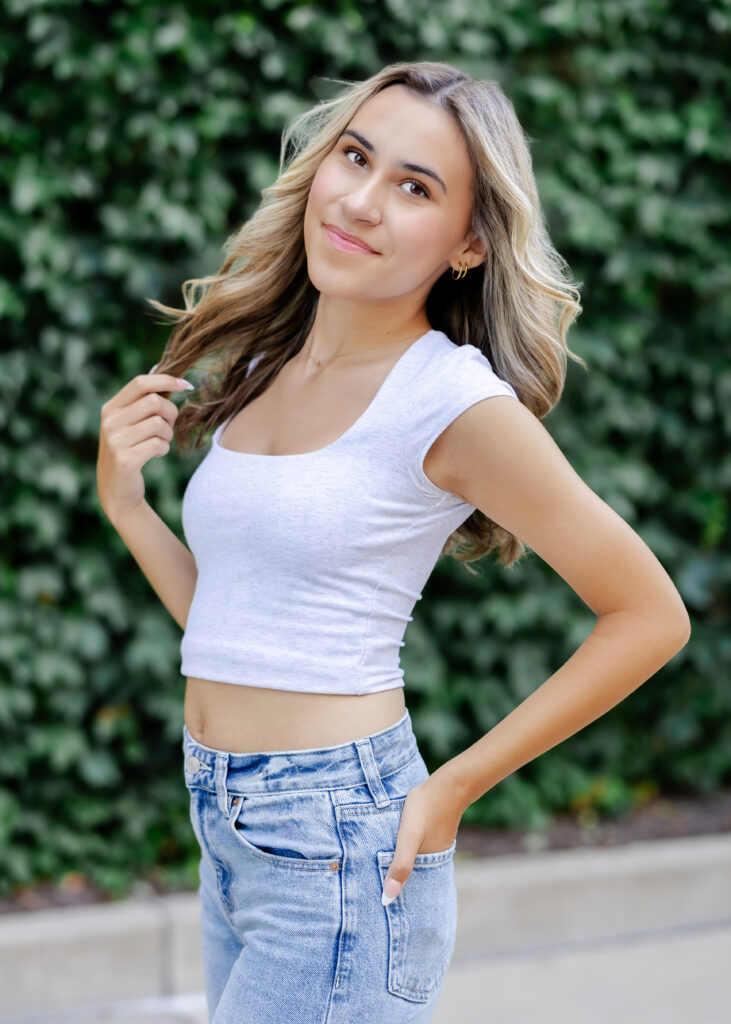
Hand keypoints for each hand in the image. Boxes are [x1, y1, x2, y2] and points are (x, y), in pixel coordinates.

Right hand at [97, 368, 193, 524]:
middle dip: (171, 414)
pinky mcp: (125, 459)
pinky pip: (159, 445)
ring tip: (159, 442)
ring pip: (159, 424)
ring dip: (167, 435)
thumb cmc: (130, 451)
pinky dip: (163, 449)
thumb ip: (143, 403)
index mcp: (111, 408)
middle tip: (168, 427)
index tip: (186, 385)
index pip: (140, 383)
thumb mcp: (129, 424)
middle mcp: (110, 421)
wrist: (116, 490)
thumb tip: (170, 377)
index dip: (166, 380)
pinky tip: (154, 454)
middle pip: (155, 402)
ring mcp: (115, 440)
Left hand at [381, 768, 464, 905]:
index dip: (394, 901)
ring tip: (375, 878)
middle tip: (368, 901)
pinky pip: (413, 852)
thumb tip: (387, 898)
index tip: (375, 912)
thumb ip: (401, 865)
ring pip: (411, 865)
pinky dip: (402, 856)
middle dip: (394, 888)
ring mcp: (432, 847)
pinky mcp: (429, 835)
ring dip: (396, 870)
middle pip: (410, 880)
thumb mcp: (409, 837)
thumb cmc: (426, 809)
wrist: (448, 785)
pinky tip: (390, 853)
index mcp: (428, 866)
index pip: (409, 892)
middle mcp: (432, 861)